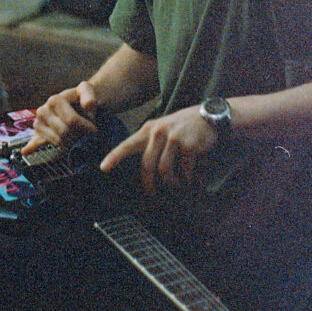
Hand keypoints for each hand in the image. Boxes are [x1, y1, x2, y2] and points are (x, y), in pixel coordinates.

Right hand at [21, 82, 98, 154]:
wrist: (75, 102)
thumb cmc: (81, 97)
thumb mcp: (87, 91)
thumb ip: (90, 96)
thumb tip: (88, 106)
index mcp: (54, 100)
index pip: (71, 121)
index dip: (85, 127)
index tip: (94, 129)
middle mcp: (43, 111)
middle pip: (64, 132)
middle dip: (80, 136)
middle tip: (89, 135)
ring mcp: (38, 123)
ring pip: (58, 141)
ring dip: (71, 142)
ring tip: (80, 136)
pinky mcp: (38, 133)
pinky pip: (35, 142)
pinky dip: (31, 148)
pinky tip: (26, 151)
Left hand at [99, 106, 216, 194]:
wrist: (208, 116)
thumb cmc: (183, 127)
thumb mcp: (163, 127)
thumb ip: (150, 142)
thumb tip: (141, 168)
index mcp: (149, 129)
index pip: (127, 144)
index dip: (114, 157)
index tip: (103, 168)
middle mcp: (158, 132)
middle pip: (146, 164)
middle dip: (148, 183)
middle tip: (151, 194)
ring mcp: (173, 138)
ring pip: (164, 170)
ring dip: (171, 183)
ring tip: (177, 185)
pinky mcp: (188, 145)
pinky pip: (183, 170)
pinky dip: (186, 178)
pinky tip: (190, 178)